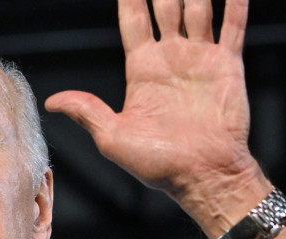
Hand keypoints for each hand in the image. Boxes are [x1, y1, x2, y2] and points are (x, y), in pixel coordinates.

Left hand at [46, 0, 267, 232]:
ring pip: (198, 9)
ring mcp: (200, 59)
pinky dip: (234, 3)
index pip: (133, 20)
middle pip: (166, 7)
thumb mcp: (113, 137)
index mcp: (142, 69)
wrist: (204, 175)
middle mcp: (171, 58)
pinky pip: (232, 26)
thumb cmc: (158, 164)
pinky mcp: (227, 66)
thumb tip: (51, 101)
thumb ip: (87, 111)